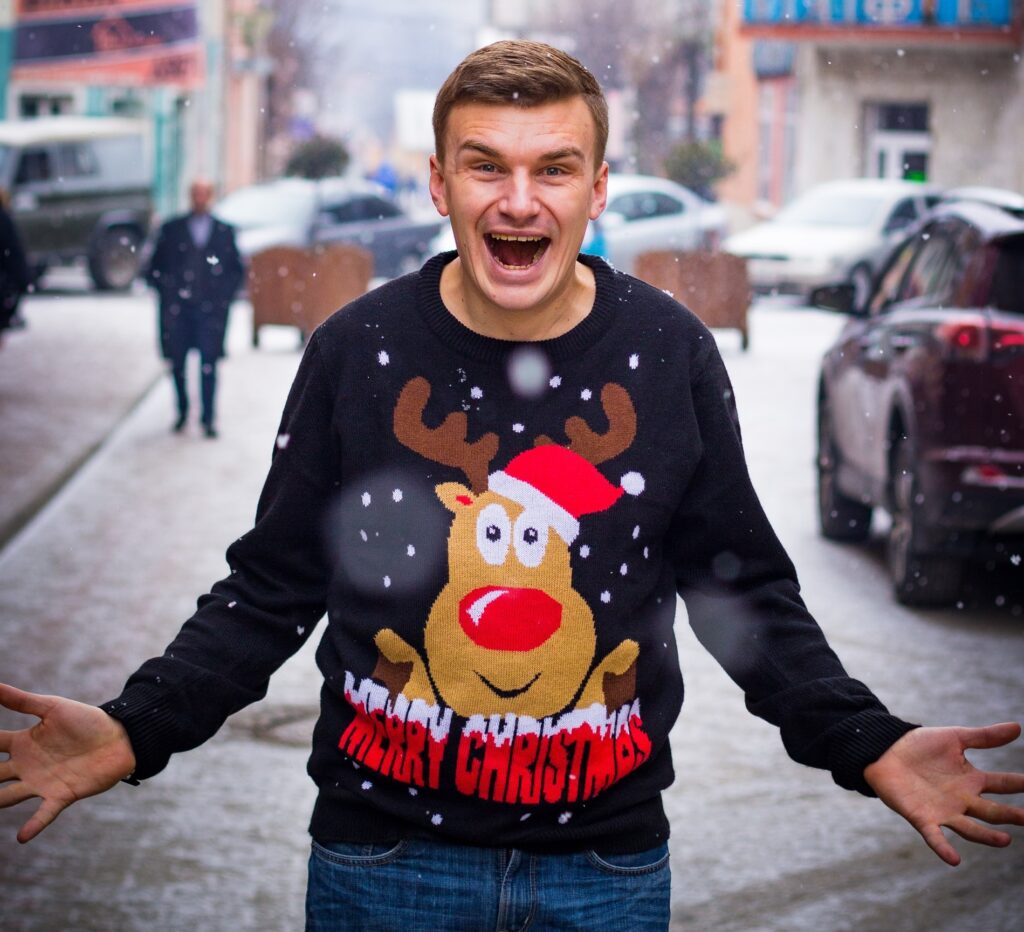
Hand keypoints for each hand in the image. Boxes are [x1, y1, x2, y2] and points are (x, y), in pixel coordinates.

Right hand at [0, 682, 135, 842]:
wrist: (120, 736)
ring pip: (7, 798)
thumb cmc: (86, 720)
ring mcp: (41, 783)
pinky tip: (21, 837)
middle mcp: (25, 766)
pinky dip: (34, 826)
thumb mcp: (52, 708)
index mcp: (22, 743)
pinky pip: (43, 814)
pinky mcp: (61, 795)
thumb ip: (21, 701)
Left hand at [864, 722, 1023, 865]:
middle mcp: (962, 800)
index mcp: (972, 780)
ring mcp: (943, 811)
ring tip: (1005, 840)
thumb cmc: (920, 745)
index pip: (1002, 784)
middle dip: (1010, 816)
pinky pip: (934, 837)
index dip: (1020, 784)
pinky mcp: (922, 818)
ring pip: (970, 829)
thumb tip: (1017, 727)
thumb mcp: (954, 738)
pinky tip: (954, 860)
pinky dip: (943, 848)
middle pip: (991, 811)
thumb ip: (984, 737)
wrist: (885, 750)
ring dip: (986, 837)